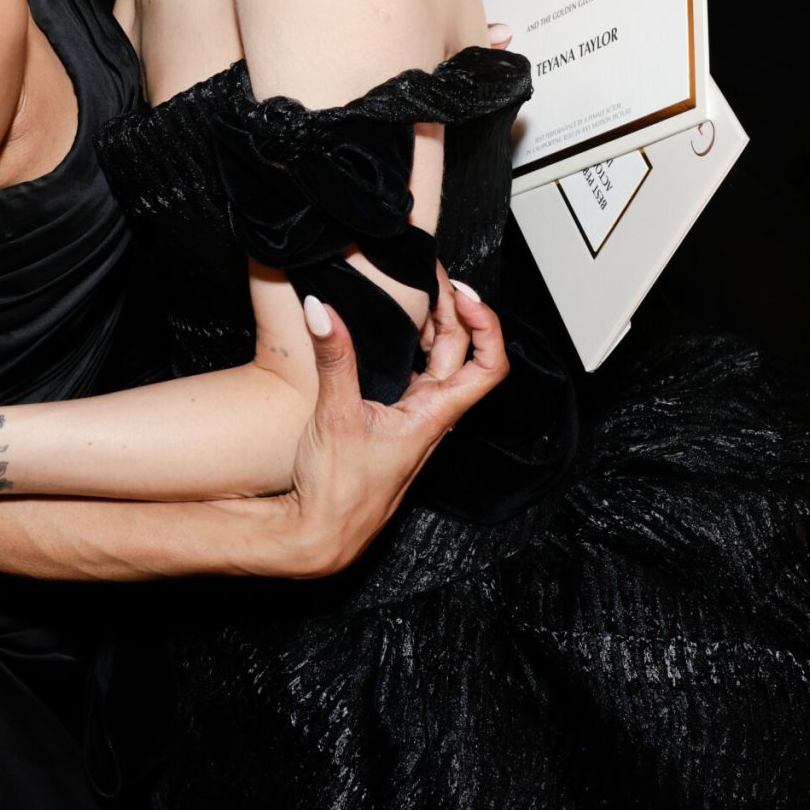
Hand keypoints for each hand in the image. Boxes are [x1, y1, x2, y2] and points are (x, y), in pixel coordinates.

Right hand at [260, 282, 507, 578]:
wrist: (320, 535)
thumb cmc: (338, 493)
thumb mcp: (335, 416)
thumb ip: (333, 359)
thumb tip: (324, 309)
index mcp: (435, 416)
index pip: (489, 366)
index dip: (486, 324)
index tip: (462, 294)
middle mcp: (433, 418)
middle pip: (463, 353)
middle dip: (454, 308)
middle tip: (432, 274)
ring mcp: (416, 421)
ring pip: (441, 364)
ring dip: (436, 325)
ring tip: (418, 291)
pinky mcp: (395, 424)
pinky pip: (417, 376)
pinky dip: (413, 346)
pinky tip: (394, 333)